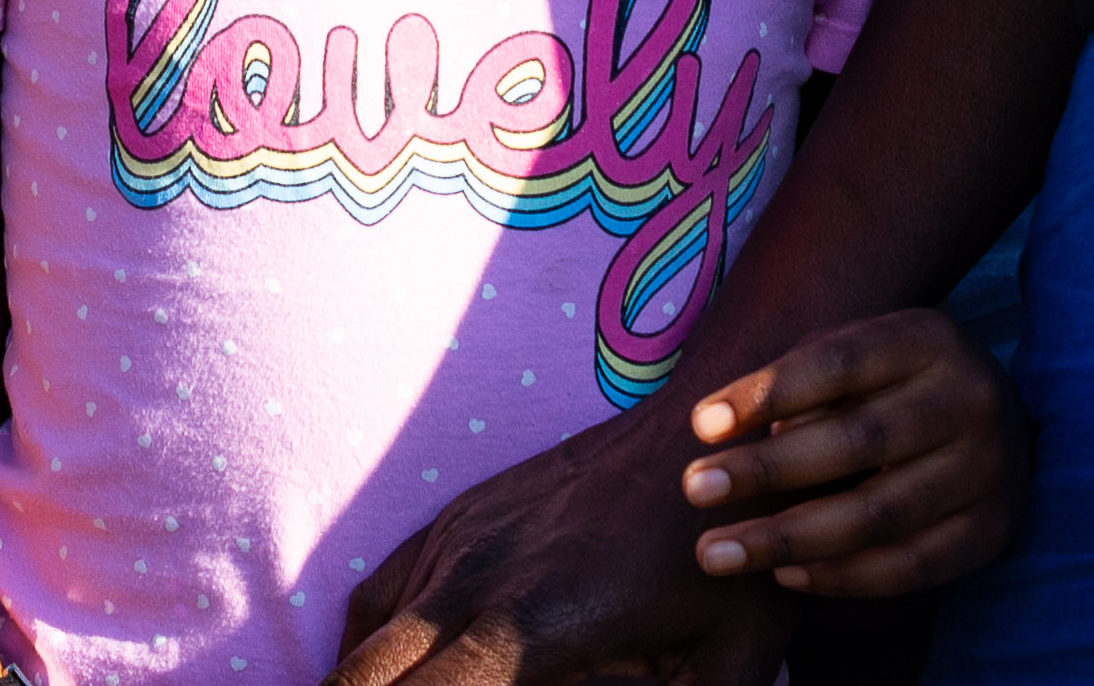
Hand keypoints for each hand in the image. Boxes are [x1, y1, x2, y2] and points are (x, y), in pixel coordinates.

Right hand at [331, 396, 780, 685]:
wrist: (712, 432)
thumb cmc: (730, 562)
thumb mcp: (731, 666)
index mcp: (529, 632)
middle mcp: (475, 582)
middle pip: (362, 680)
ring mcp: (461, 540)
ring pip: (364, 640)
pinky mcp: (461, 515)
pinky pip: (382, 592)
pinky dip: (364, 646)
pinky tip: (380, 675)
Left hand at [674, 312, 1020, 597]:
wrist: (1000, 420)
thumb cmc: (896, 383)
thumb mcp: (858, 355)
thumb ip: (804, 383)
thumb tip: (741, 436)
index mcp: (928, 339)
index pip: (838, 364)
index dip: (767, 393)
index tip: (699, 425)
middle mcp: (969, 400)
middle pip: (858, 442)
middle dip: (766, 471)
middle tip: (692, 489)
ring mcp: (988, 471)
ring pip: (879, 515)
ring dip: (788, 539)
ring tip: (717, 551)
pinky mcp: (991, 533)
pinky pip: (909, 567)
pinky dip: (841, 576)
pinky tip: (784, 574)